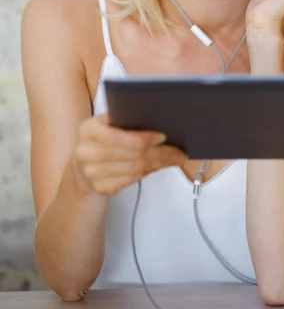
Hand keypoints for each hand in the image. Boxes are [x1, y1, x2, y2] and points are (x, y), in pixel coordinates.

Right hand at [71, 113, 185, 196]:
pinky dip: (148, 173)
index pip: (119, 135)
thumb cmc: (101, 140)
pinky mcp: (100, 188)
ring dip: (158, 163)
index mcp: (88, 129)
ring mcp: (91, 173)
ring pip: (135, 168)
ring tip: (174, 158)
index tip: (163, 136)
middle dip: (160, 152)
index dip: (143, 137)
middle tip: (178, 152)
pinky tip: (157, 166)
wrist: (81, 167)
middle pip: (132, 153)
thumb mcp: (105, 124)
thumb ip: (123, 120)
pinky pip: (131, 180)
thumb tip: (158, 121)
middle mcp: (86, 152)